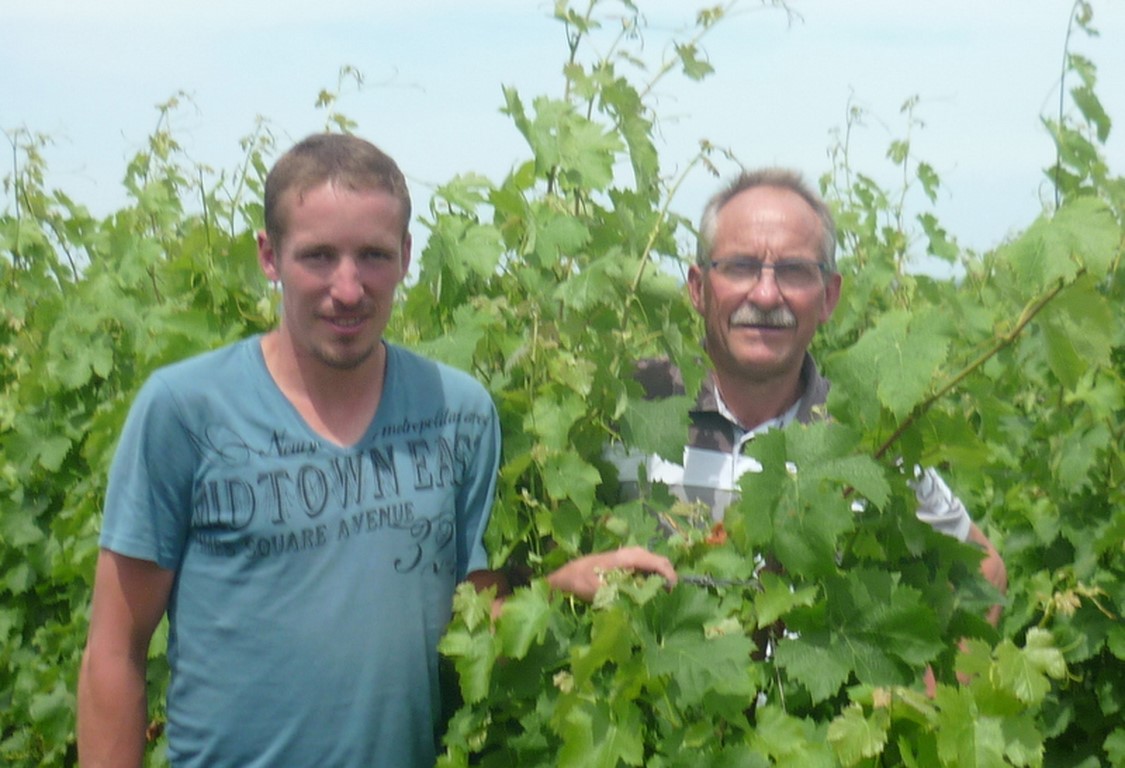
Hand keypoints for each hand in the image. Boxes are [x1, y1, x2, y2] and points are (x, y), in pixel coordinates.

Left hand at [546, 546, 677, 601]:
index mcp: (627, 557)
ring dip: (659, 575)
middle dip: (667, 575)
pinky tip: (649, 588)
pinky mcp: (623, 562)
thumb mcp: (602, 592)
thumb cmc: (582, 581)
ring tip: (662, 592)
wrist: (566, 576)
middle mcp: (630, 553)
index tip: (673, 590)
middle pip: (657, 560)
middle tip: (669, 594)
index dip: (669, 574)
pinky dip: (650, 575)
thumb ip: (624, 596)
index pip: (657, 561)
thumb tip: (643, 606)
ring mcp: (626, 556)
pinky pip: (644, 565)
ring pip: (652, 562)